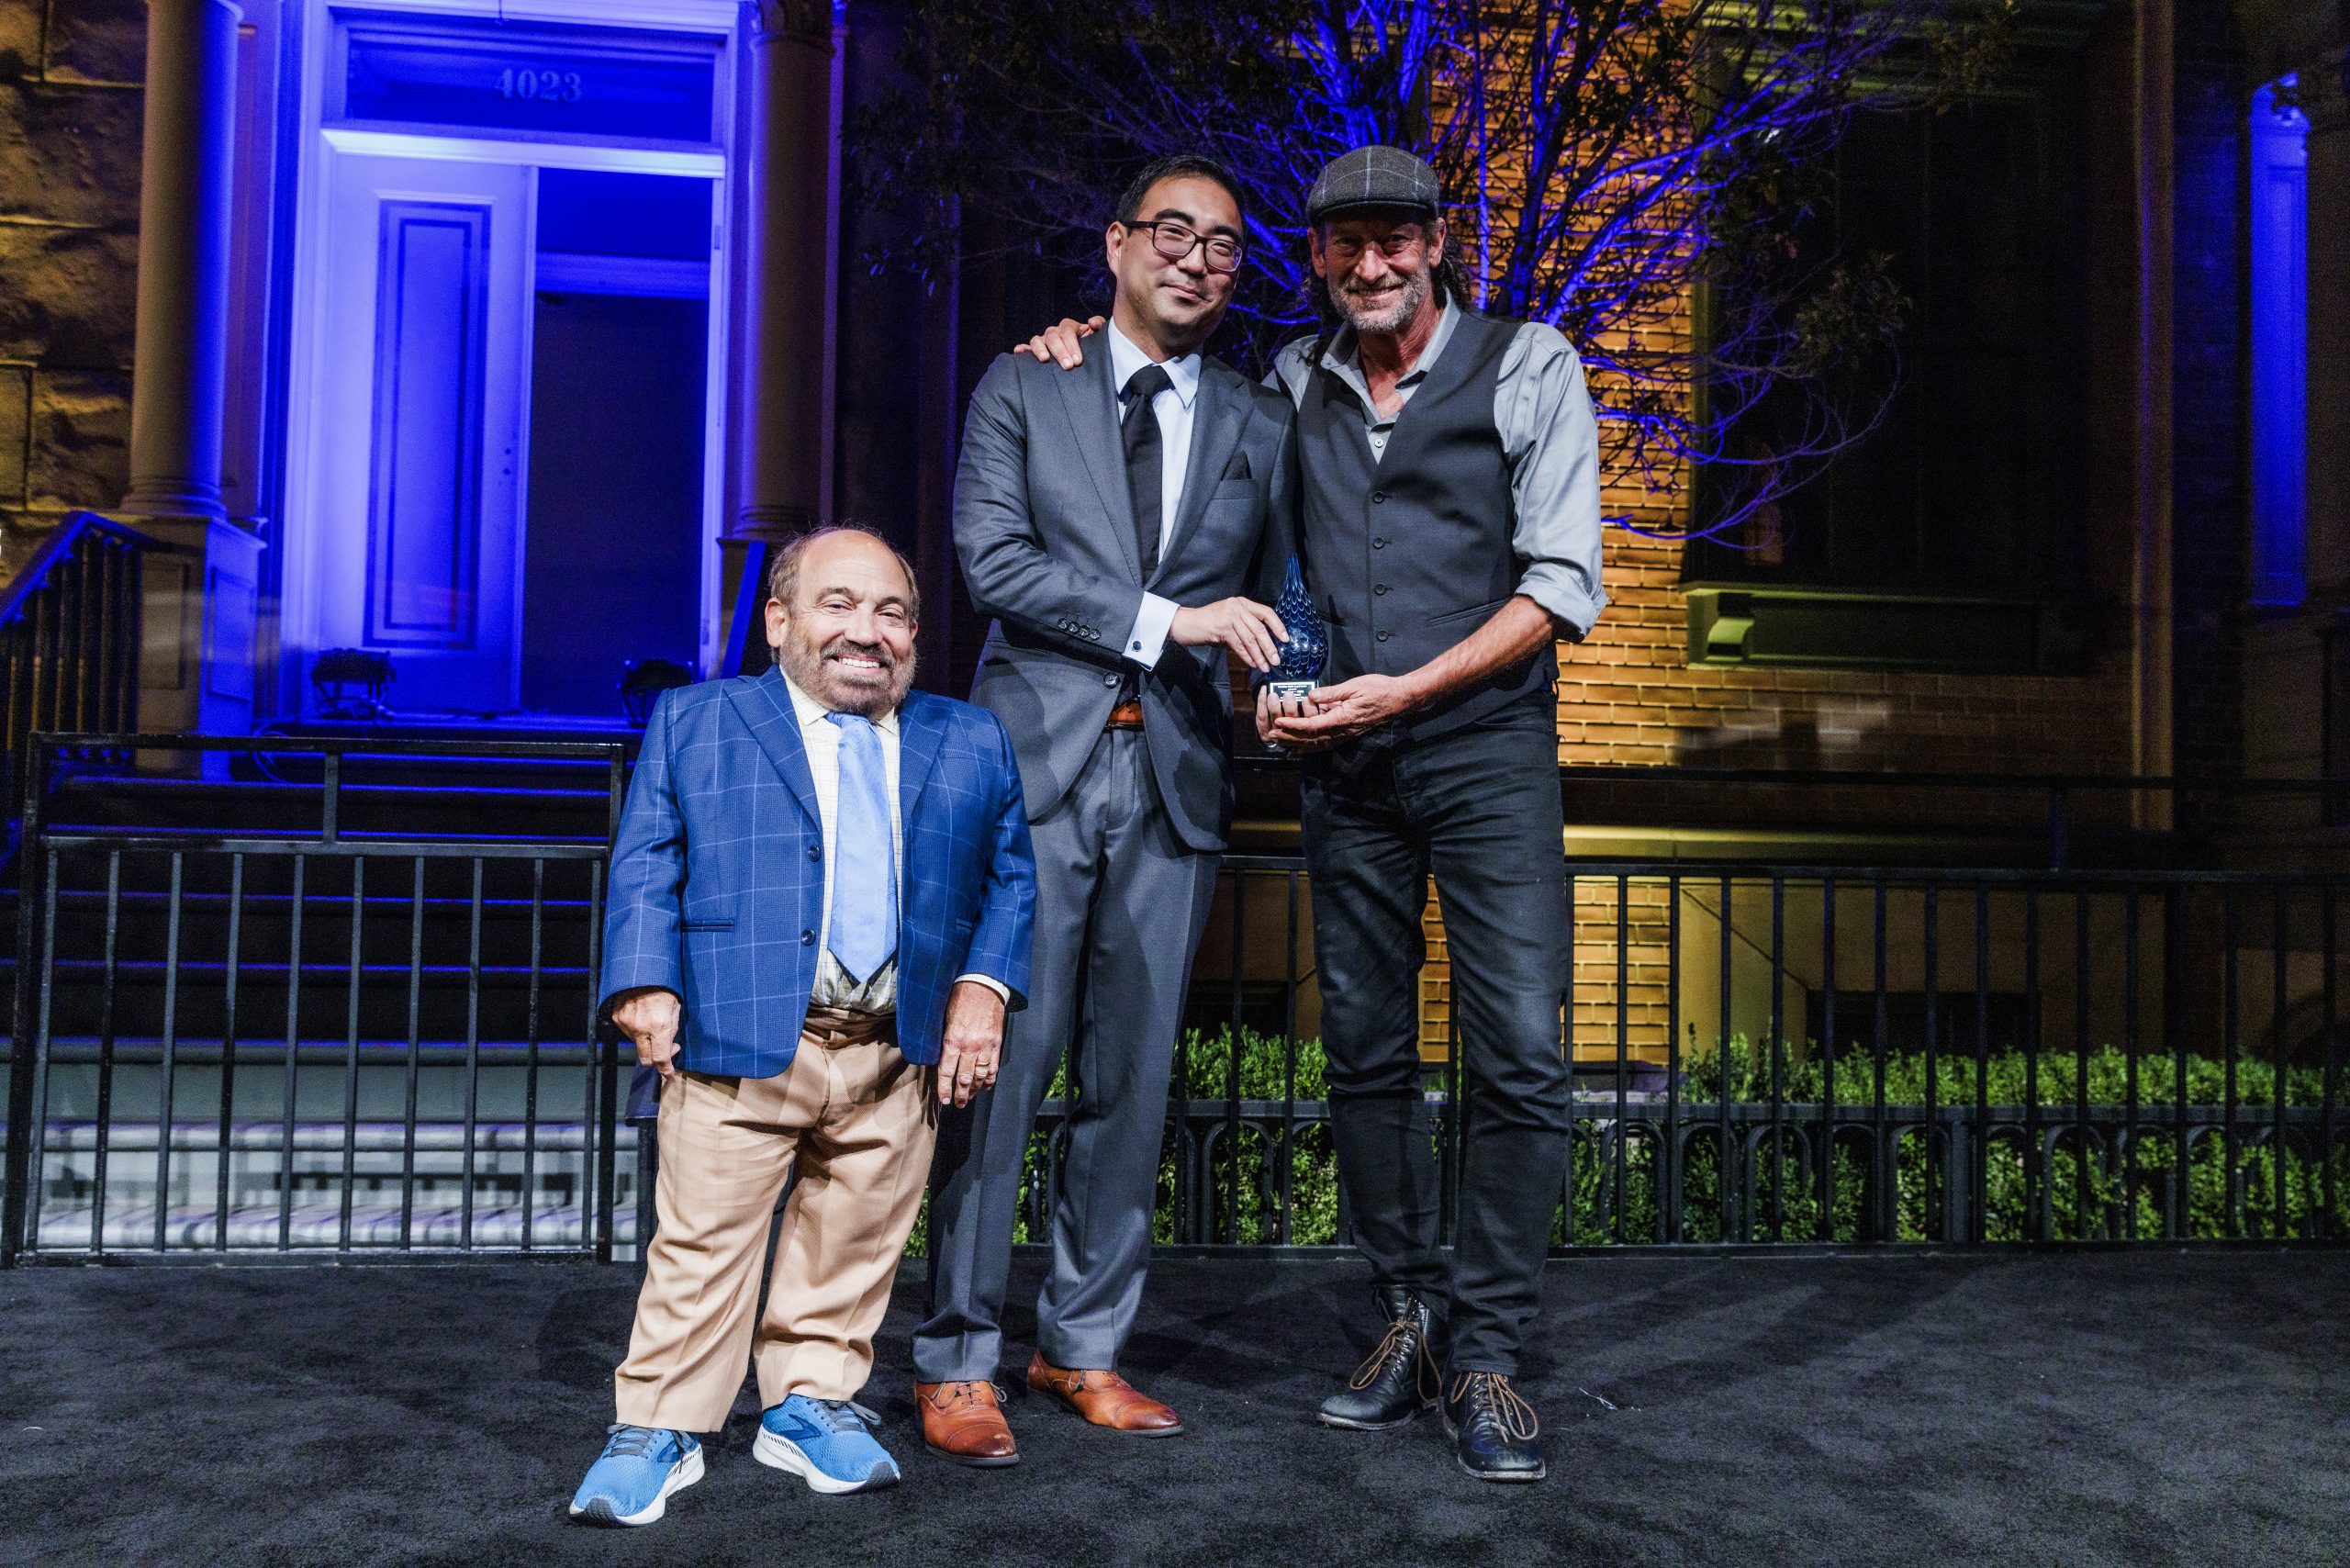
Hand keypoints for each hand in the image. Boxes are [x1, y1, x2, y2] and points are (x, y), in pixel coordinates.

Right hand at [611, 986, 682, 1079]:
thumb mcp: (676, 1008)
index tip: (668, 1073)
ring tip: (653, 1023)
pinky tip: (642, 1016)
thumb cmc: (664, 986)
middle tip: (665, 1050)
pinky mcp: (617, 1018)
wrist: (641, 969)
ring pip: (637, 1045)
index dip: (666, 1069)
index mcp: (659, 1026)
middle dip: (656, 1060)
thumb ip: (672, 1030)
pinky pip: (627, 1032)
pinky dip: (636, 1030)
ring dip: (646, 1041)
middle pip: (646, 1059)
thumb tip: (671, 1047)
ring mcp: (626, 1024)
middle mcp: (641, 1028)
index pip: (661, 1058)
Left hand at [938, 979, 1007, 1106]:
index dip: (944, 1088)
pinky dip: (990, 1078)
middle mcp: (969, 1046)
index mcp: (953, 1040)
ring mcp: (985, 1046)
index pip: (947, 1071)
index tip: (944, 1100)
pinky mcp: (996, 1042)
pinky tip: (987, 1086)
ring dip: (975, 1090)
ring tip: (971, 1098)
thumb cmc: (960, 996)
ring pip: (981, 1075)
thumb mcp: (943, 1015)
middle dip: (960, 1094)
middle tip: (958, 1104)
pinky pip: (994, 1066)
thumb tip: (934, 1052)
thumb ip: (941, 1036)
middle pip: (965, 1078)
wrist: (984, 984)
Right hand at [1012, 315, 1103, 367]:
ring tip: (1044, 359)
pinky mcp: (1036, 350)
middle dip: (1060, 351)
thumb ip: (1099, 325)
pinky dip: (1022, 349)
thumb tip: (1091, 322)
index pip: (1068, 331)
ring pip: (1037, 340)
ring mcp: (1044, 341)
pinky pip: (1026, 348)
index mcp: (1069, 327)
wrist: (1083, 358)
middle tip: (1068, 366)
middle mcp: (1055, 332)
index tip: (1078, 360)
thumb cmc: (1091, 346)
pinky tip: (1019, 352)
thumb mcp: (1097, 335)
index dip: (1072, 345)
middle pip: (1053, 337)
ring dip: (1040, 349)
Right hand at [1171, 598, 1288, 672]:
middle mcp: (1237, 607)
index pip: (1266, 612)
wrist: (1185, 624)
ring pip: (1251, 639)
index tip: (1286, 639)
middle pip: (1260, 628)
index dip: (1278, 626)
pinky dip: (1248, 656)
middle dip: (1270, 646)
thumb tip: (1264, 644)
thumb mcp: (1229, 620)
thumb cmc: (1207, 624)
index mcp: (1242, 603)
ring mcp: (1229, 616)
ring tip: (1266, 666)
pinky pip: (1239, 645)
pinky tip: (1253, 664)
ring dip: (1260, 655)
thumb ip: (1245, 628)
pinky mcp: (1222, 628)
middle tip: (1277, 659)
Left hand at [1264, 674, 1420, 750]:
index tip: (1278, 722)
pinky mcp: (1349, 733)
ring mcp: (1346, 734)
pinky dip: (1312, 746)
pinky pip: (1327, 743)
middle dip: (1290, 738)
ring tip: (1282, 742)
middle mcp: (1343, 731)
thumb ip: (1332, 693)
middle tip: (1271, 735)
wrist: (1399, 699)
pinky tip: (1303, 747)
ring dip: (1298, 744)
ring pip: (1318, 744)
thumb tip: (1311, 696)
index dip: (1293, 725)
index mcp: (1343, 719)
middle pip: (1311, 739)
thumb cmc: (1379, 689)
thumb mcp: (1354, 686)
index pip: (1312, 725)